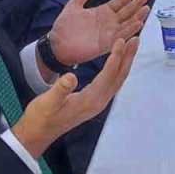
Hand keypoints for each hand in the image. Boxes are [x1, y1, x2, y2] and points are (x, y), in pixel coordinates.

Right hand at [12, 36, 138, 157]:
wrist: (38, 134)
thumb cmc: (41, 117)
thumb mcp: (48, 101)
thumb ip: (60, 89)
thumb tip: (71, 76)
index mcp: (90, 100)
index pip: (108, 75)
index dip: (116, 57)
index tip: (121, 40)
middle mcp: (99, 102)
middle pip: (119, 77)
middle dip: (128, 58)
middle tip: (136, 39)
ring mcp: (98, 103)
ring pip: (117, 80)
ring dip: (125, 63)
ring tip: (131, 47)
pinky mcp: (94, 103)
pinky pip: (111, 84)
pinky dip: (117, 70)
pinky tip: (117, 63)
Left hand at [48, 0, 150, 66]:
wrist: (56, 44)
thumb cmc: (64, 27)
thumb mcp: (74, 5)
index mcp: (102, 13)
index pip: (119, 2)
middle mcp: (109, 23)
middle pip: (127, 12)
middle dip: (137, 3)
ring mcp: (109, 33)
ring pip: (128, 23)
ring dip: (138, 16)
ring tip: (146, 8)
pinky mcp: (107, 44)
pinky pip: (121, 36)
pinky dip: (130, 30)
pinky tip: (138, 23)